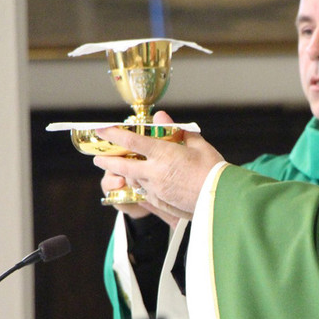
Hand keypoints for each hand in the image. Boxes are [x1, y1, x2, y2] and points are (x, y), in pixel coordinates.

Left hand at [93, 111, 224, 220]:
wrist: (221, 198)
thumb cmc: (213, 170)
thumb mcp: (198, 144)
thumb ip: (177, 131)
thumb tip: (161, 117)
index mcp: (164, 155)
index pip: (132, 141)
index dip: (114, 134)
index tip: (101, 130)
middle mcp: (154, 172)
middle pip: (123, 165)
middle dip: (108, 160)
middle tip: (98, 158)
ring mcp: (155, 189)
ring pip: (133, 179)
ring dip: (125, 173)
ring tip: (122, 169)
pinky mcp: (160, 201)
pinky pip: (144, 192)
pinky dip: (140, 185)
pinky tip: (143, 183)